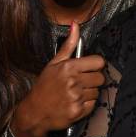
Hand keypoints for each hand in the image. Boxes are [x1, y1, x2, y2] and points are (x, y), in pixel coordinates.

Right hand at [11, 22, 104, 136]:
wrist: (35, 112)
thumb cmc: (44, 86)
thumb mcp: (53, 63)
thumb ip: (68, 44)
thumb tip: (75, 25)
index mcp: (69, 67)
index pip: (99, 62)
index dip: (95, 65)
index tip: (89, 68)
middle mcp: (74, 82)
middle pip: (100, 77)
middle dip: (93, 79)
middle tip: (81, 82)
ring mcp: (76, 97)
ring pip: (97, 91)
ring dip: (89, 92)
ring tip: (75, 92)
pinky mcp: (79, 111)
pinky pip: (93, 104)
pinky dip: (87, 104)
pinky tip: (75, 102)